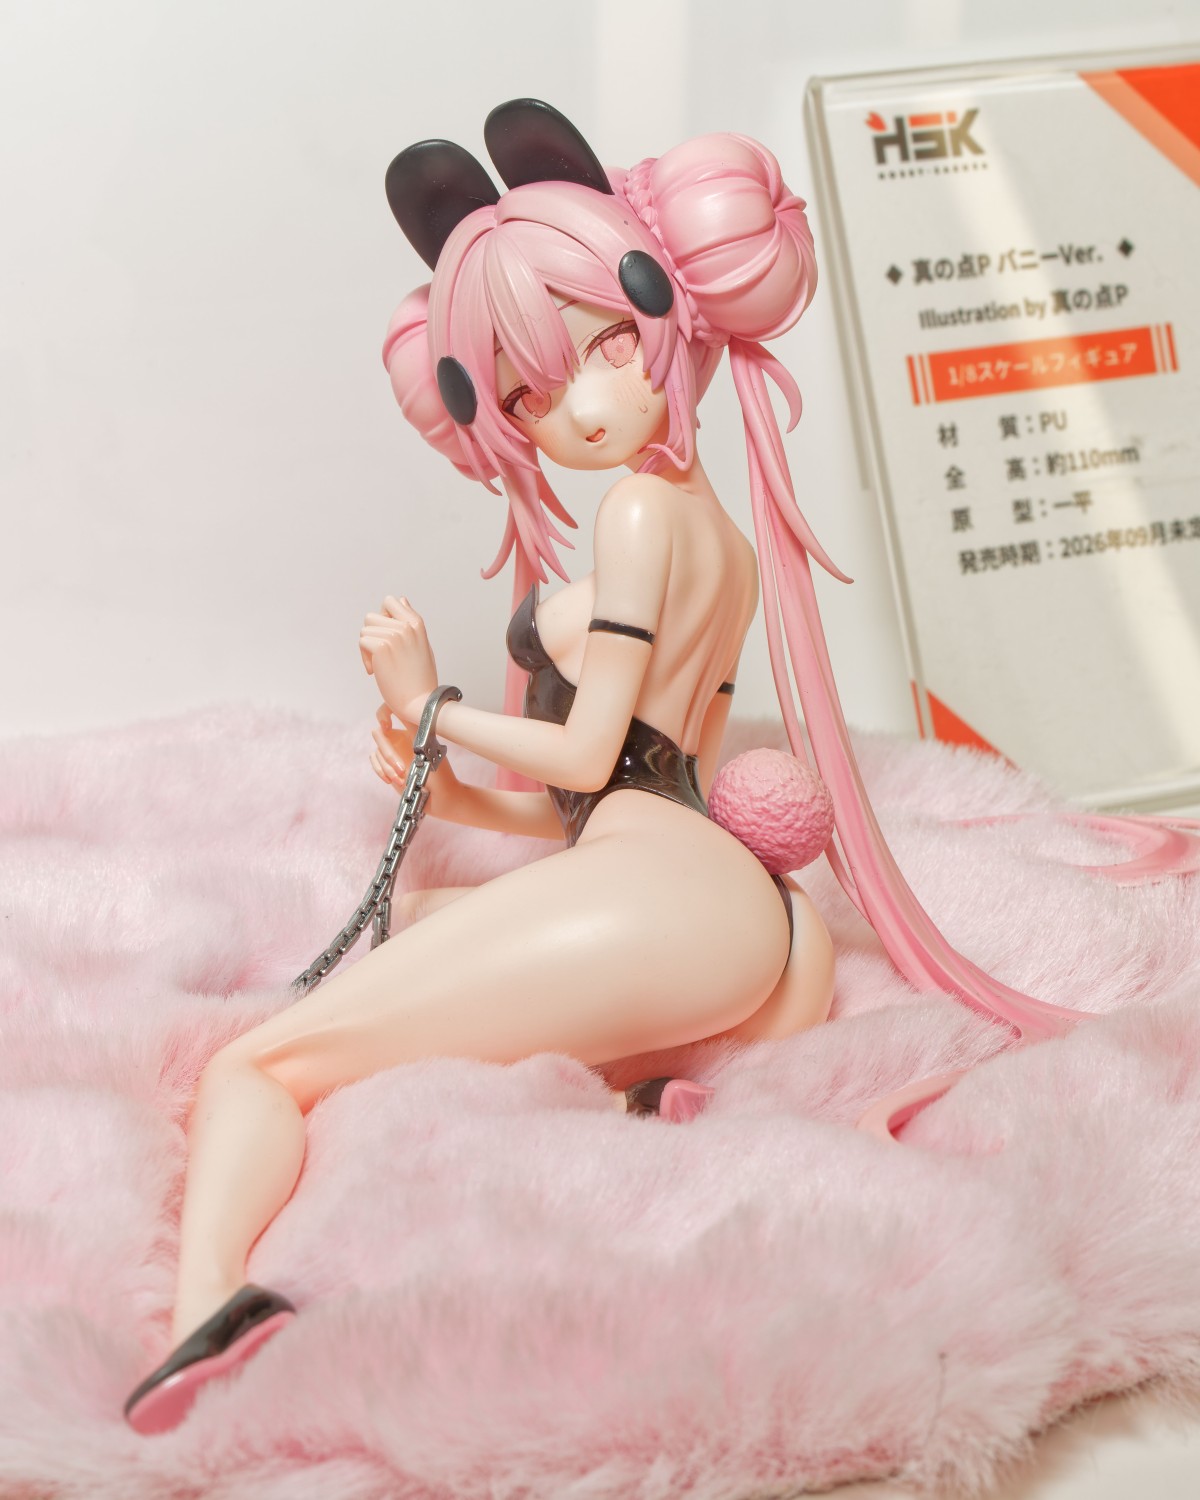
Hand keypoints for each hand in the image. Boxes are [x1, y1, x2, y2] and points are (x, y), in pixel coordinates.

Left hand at [359, 595, 438, 725]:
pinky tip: (376, 672)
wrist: (421, 703)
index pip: (391, 602)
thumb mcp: (422, 644)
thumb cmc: (421, 679)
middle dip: (372, 635)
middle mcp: (406, 626)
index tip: (388, 639)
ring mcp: (395, 635)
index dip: (383, 619)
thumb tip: (402, 599)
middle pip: (372, 616)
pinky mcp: (382, 647)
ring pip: (365, 630)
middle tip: (380, 656)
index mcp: (417, 623)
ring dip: (367, 648)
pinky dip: (365, 659)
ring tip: (380, 666)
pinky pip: (362, 642)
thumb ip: (410, 622)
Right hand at [370, 704, 460, 815]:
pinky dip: (381, 771)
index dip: (383, 713)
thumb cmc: (439, 772)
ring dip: (387, 767)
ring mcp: (391, 750)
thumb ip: (416, 727)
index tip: (387, 725)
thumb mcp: (429, 746)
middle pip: (379, 734)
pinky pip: (375, 762)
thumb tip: (411, 708)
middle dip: (389, 754)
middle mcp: (399, 736)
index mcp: (409, 727)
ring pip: (377, 751)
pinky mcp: (386, 764)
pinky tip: (392, 780)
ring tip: (402, 778)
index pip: (389, 710)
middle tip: (401, 769)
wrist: (439, 796)